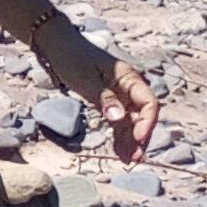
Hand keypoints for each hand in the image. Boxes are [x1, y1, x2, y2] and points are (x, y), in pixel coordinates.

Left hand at [42, 26, 160, 162]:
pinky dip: (119, 136)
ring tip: (128, 161)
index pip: (149, 103)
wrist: (56, 45)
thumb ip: (104, 99)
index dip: (147, 123)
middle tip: (135, 159)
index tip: (138, 139)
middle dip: (140, 137)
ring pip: (131, 122)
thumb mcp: (86, 79)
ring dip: (131, 141)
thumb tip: (119, 118)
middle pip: (142, 116)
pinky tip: (120, 152)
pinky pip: (119, 121)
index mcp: (130, 78)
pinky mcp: (108, 102)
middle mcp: (129, 88)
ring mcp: (120, 96)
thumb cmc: (72, 57)